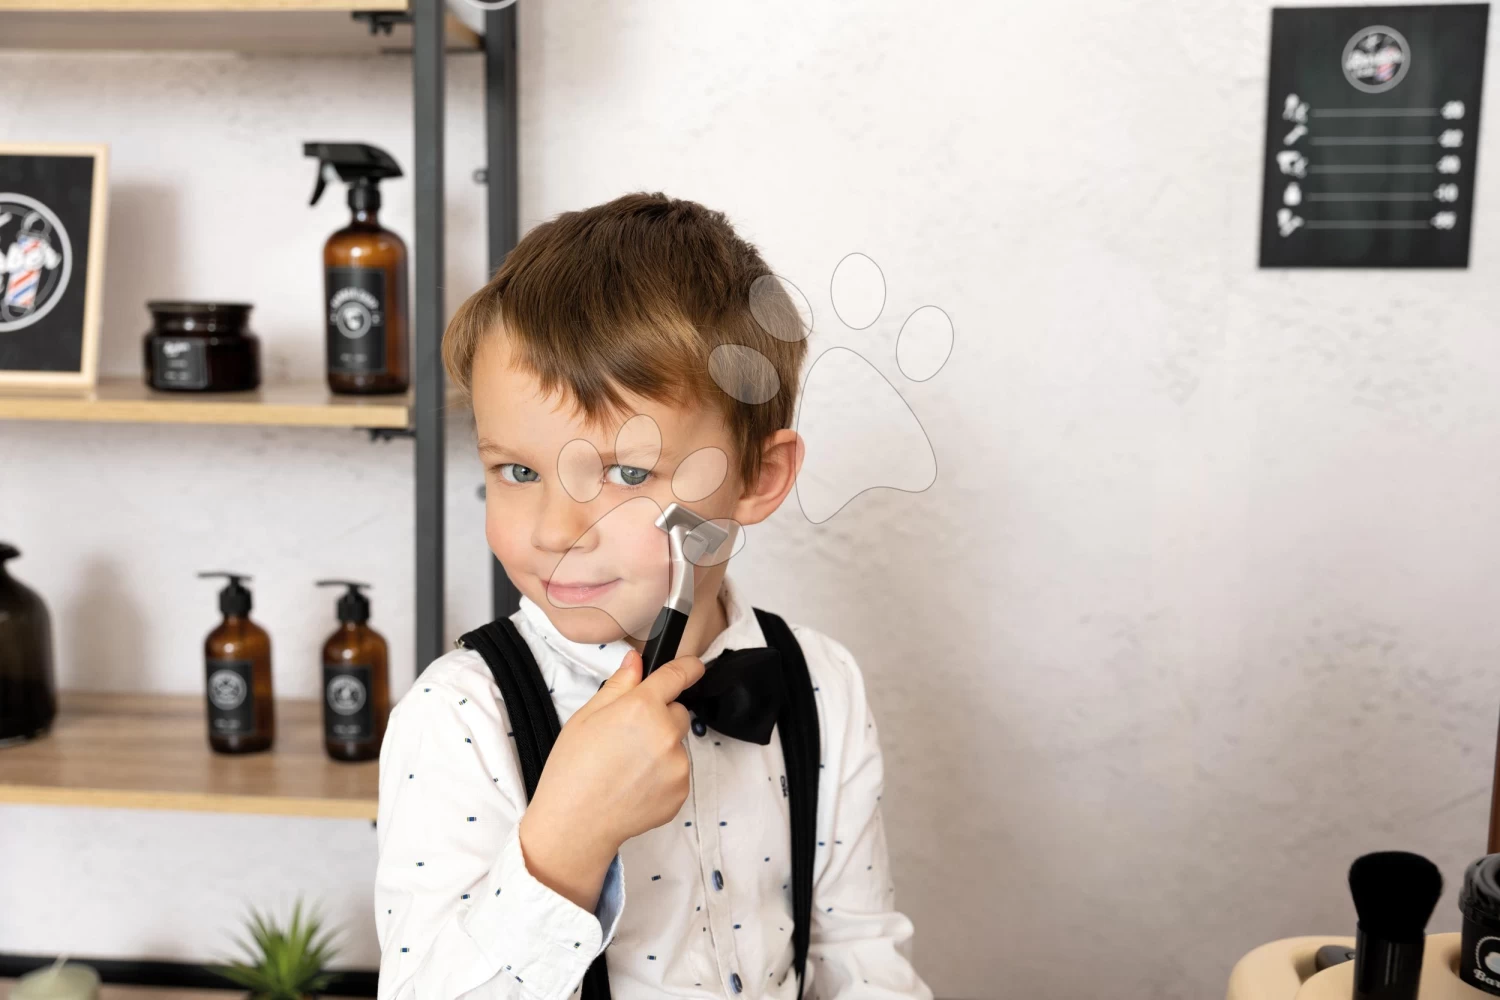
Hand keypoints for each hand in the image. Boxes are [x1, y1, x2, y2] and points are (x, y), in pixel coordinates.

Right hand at [517, 648, 705, 909]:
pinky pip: (678, 772)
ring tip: (627, 766)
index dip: (687, 667)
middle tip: (629, 736)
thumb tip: (636, 660)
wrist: (575, 823)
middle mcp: (667, 733)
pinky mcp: (682, 791)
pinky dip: (662, 775)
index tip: (693, 666)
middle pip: (678, 712)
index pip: (678, 676)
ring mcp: (678, 765)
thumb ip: (618, 685)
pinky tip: (635, 784)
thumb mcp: (585, 717)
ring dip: (662, 748)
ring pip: (677, 744)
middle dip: (661, 717)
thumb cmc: (572, 769)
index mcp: (642, 707)